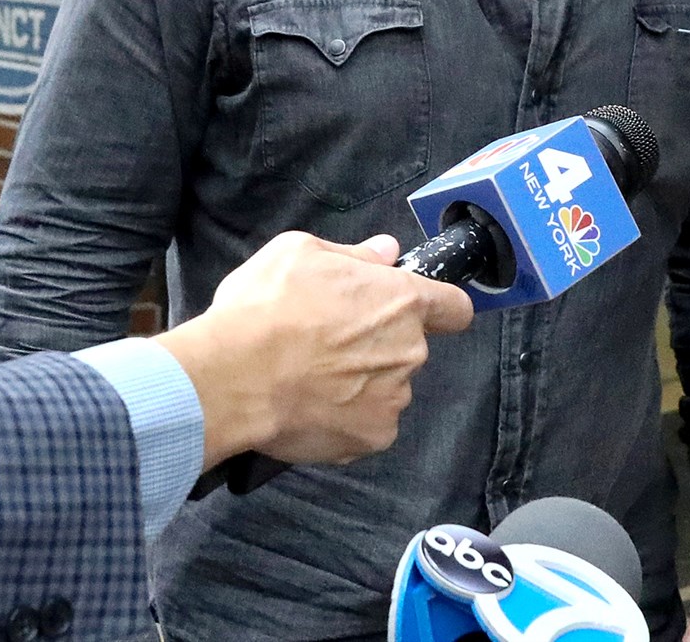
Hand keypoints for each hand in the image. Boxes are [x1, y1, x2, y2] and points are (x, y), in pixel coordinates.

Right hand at [156, 231, 473, 467]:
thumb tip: (386, 252)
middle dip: (378, 343)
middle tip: (328, 340)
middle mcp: (409, 351)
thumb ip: (353, 253)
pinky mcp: (372, 437)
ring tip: (311, 375)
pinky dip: (346, 417)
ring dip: (361, 382)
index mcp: (402, 301)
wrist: (235, 375)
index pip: (454, 307)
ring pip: (387, 386)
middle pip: (408, 346)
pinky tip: (310, 404)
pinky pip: (367, 424)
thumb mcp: (299, 252)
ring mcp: (394, 398)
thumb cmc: (267, 307)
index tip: (417, 312)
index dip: (439, 308)